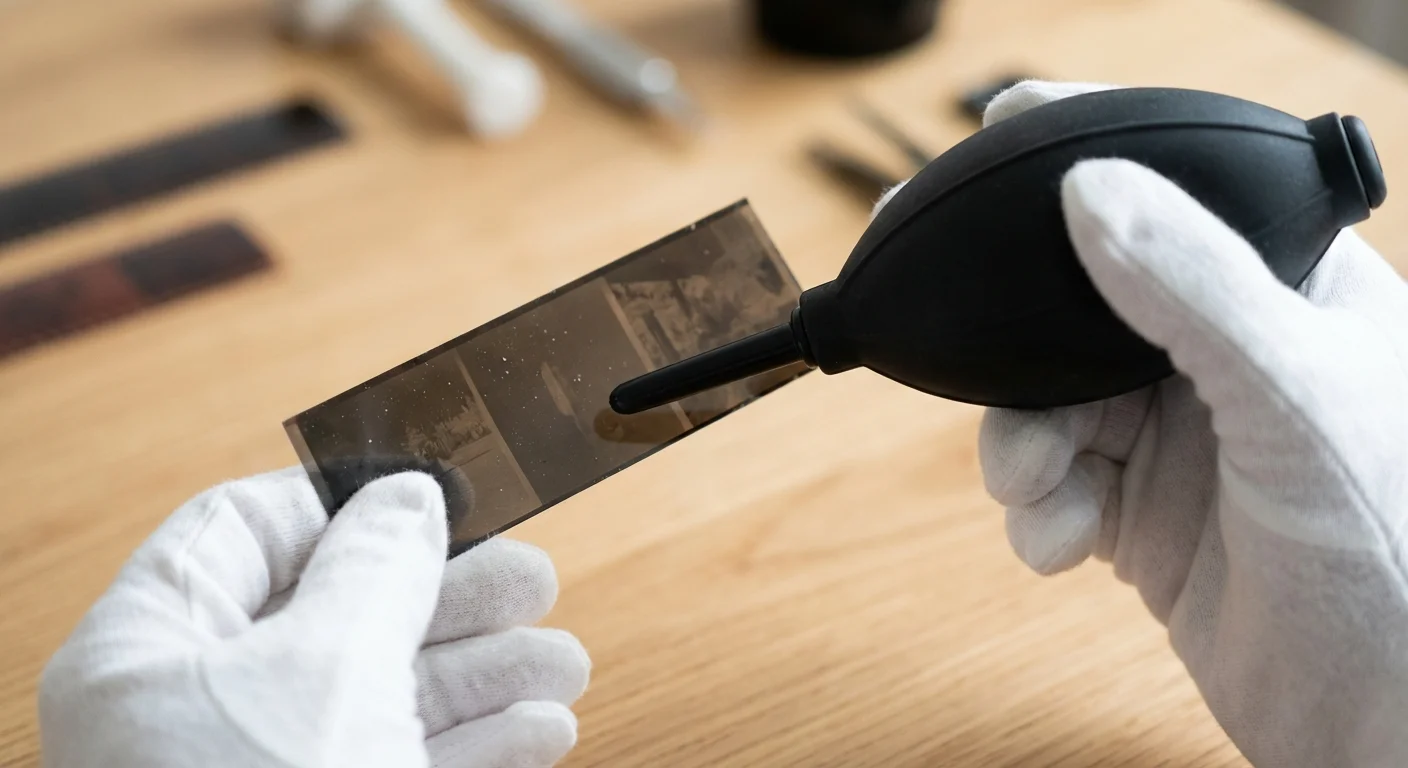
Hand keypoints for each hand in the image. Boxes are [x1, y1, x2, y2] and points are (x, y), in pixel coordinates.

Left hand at [38, 468, 589, 767]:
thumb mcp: (325, 670)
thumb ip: (373, 570)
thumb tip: (407, 499)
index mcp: (151, 653)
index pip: (245, 532)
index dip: (345, 504)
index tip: (436, 490)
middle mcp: (198, 714)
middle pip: (339, 614)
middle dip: (449, 598)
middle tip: (533, 578)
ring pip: (384, 695)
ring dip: (486, 675)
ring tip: (562, 663)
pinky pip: (406, 764)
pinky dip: (479, 747)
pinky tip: (543, 731)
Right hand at [936, 81, 1407, 766]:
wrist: (1385, 722)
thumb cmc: (1397, 552)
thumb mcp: (1295, 396)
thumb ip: (1192, 288)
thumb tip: (1088, 186)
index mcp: (1288, 291)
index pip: (1174, 201)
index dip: (1086, 171)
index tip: (995, 144)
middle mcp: (1227, 356)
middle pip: (1080, 315)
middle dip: (1020, 354)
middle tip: (964, 358)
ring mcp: (1182, 439)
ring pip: (1049, 405)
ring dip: (1017, 445)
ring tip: (1030, 487)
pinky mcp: (1143, 517)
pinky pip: (1052, 488)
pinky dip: (1036, 514)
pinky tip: (1062, 543)